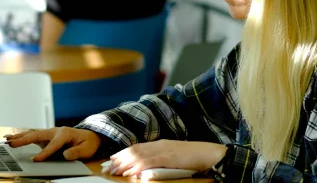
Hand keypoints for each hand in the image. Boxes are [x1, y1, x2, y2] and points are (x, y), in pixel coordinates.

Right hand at [4, 127, 101, 161]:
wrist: (88, 136)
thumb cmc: (87, 143)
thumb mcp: (86, 149)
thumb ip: (76, 152)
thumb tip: (65, 155)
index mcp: (65, 133)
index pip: (53, 144)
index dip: (45, 152)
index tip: (36, 160)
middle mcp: (55, 131)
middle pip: (38, 134)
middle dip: (25, 140)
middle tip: (12, 145)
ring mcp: (49, 132)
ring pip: (32, 133)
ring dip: (19, 136)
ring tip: (6, 140)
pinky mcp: (46, 136)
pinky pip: (32, 135)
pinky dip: (21, 136)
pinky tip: (11, 138)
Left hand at [104, 140, 227, 176]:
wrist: (208, 153)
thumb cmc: (194, 157)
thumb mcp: (174, 157)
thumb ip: (161, 159)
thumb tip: (147, 167)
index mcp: (160, 144)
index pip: (137, 147)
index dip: (123, 153)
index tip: (112, 159)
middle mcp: (159, 144)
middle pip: (134, 150)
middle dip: (119, 159)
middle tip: (108, 167)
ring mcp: (164, 149)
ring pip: (139, 155)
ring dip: (124, 163)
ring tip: (114, 170)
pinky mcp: (169, 156)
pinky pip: (150, 161)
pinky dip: (138, 166)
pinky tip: (130, 171)